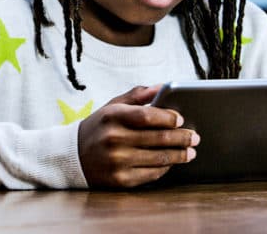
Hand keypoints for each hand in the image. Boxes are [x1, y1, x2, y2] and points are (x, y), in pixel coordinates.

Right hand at [77, 85, 199, 187]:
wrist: (71, 156)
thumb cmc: (99, 127)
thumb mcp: (113, 106)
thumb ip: (138, 95)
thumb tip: (164, 87)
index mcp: (113, 117)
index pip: (147, 116)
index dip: (168, 118)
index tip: (181, 119)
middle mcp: (114, 139)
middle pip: (158, 138)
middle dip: (182, 138)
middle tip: (195, 137)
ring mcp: (117, 162)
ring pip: (159, 158)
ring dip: (179, 155)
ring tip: (190, 152)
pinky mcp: (120, 180)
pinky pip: (151, 174)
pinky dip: (165, 168)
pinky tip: (172, 162)